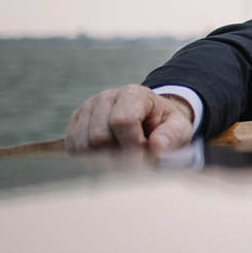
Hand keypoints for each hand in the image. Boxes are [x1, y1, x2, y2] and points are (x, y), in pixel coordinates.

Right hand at [65, 85, 196, 152]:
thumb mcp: (179, 127)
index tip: (144, 155)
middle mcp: (106, 97)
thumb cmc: (165, 126)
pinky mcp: (74, 123)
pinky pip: (72, 147)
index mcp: (133, 93)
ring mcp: (87, 109)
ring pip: (82, 144)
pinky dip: (87, 159)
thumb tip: (157, 146)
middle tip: (133, 159)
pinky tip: (106, 157)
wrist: (150, 120)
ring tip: (121, 156)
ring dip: (101, 159)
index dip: (133, 144)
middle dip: (117, 154)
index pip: (122, 121)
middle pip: (99, 136)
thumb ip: (172, 135)